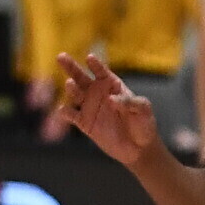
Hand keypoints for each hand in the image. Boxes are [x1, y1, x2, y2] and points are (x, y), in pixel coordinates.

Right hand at [50, 52, 163, 168]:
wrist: (139, 148)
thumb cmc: (143, 124)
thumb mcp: (143, 110)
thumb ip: (130, 101)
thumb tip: (111, 99)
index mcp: (112, 84)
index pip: (101, 71)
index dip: (95, 64)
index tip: (90, 58)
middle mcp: (97, 92)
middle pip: (81, 77)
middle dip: (71, 67)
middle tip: (61, 57)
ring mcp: (89, 106)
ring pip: (75, 94)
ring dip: (71, 89)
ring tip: (70, 84)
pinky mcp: (84, 122)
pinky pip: (71, 115)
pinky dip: (65, 112)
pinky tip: (63, 110)